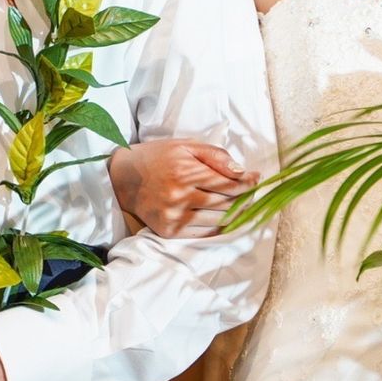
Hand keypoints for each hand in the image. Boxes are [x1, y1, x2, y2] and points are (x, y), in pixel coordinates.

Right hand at [109, 139, 259, 236]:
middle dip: (244, 199)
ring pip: (218, 220)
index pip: (229, 184)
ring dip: (235, 214)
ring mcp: (174, 217)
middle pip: (226, 204)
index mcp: (185, 172)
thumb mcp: (187, 146)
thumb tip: (242, 172)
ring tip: (241, 205)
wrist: (124, 178)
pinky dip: (218, 227)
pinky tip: (224, 218)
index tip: (257, 179)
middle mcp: (179, 196)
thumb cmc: (159, 158)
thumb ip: (216, 156)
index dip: (247, 183)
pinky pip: (204, 234)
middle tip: (252, 193)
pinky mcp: (169, 232)